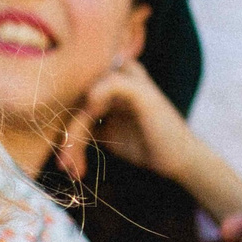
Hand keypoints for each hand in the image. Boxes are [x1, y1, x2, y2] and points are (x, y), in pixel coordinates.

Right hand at [54, 59, 196, 181]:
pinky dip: (74, 152)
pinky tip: (75, 168)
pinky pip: (78, 136)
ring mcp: (103, 108)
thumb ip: (118, 86)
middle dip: (68, 132)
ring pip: (74, 122)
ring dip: (70, 147)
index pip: (84, 79)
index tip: (72, 126)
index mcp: (119, 71)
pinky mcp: (100, 128)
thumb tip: (87, 95)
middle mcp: (108, 86)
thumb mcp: (146, 100)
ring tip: (69, 170)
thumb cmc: (166, 127)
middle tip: (64, 159)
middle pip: (75, 103)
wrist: (178, 160)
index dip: (71, 101)